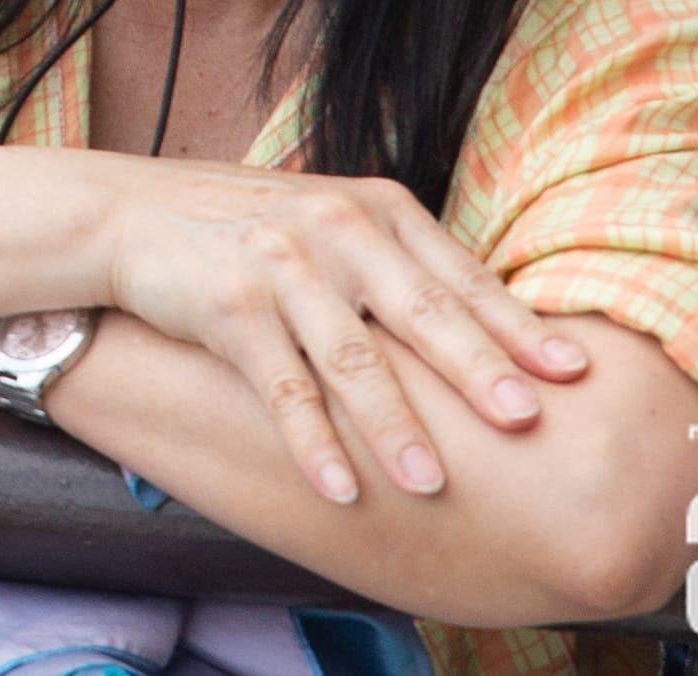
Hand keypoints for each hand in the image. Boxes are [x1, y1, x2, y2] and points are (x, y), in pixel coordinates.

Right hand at [92, 159, 585, 505]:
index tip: (571, 373)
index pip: (460, 276)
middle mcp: (336, 228)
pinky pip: (282, 386)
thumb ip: (399, 263)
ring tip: (431, 483)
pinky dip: (312, 443)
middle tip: (526, 421)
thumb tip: (493, 330)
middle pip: (420, 311)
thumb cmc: (247, 227)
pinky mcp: (228, 305)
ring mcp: (281, 265)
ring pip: (352, 358)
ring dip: (394, 426)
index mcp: (376, 209)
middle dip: (478, 371)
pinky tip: (340, 488)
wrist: (126, 213)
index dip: (516, 326)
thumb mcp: (332, 222)